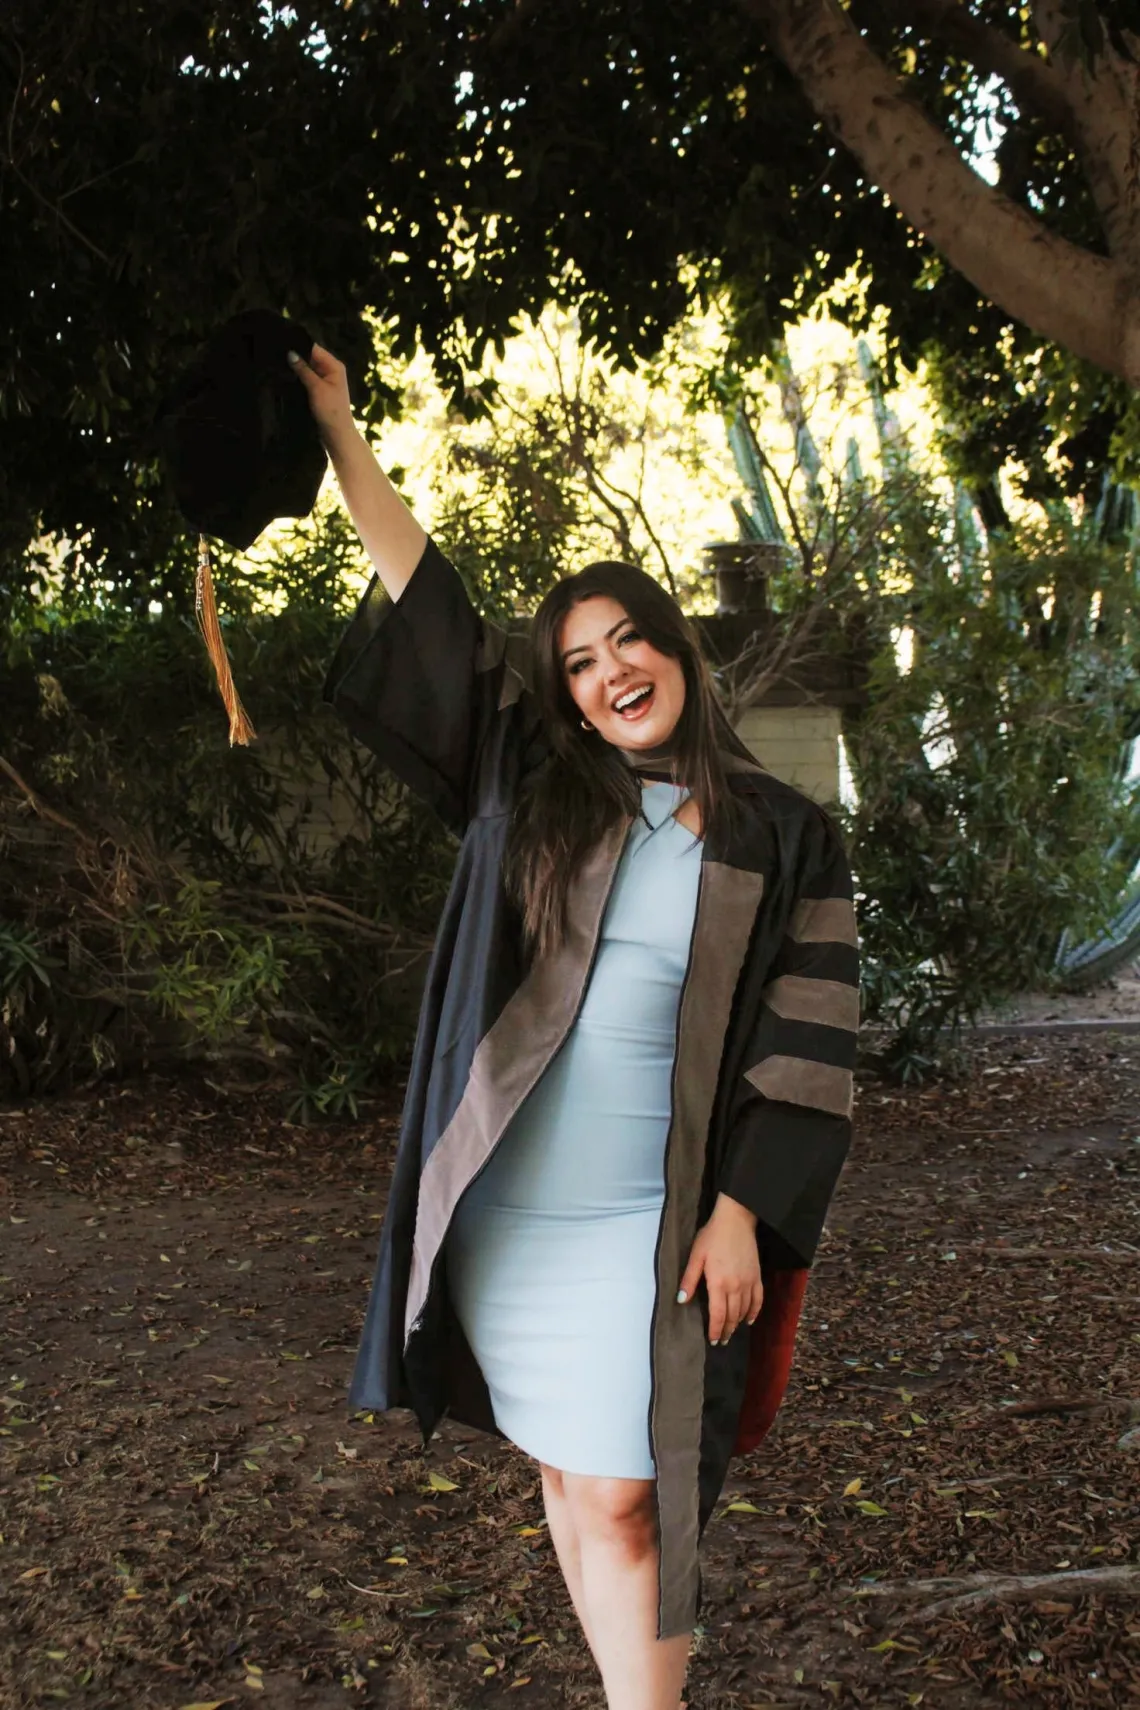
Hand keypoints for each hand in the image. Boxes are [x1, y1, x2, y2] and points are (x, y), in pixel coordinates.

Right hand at [287, 342, 356, 450]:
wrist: (337, 435)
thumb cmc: (331, 411)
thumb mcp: (316, 388)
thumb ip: (303, 369)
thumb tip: (290, 353)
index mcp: (334, 366)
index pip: (314, 348)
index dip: (298, 345)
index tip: (281, 343)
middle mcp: (330, 370)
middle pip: (309, 357)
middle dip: (295, 357)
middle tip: (275, 354)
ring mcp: (324, 381)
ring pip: (306, 369)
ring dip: (295, 368)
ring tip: (277, 364)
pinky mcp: (319, 391)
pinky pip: (306, 379)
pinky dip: (298, 378)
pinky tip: (285, 377)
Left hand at [676, 1193, 762, 1344]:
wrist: (736, 1220)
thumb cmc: (712, 1236)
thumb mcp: (696, 1256)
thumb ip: (689, 1280)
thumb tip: (681, 1300)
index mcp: (719, 1283)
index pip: (717, 1315)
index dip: (715, 1330)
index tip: (712, 1341)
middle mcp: (736, 1286)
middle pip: (732, 1316)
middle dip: (726, 1331)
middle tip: (720, 1341)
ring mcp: (749, 1282)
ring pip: (744, 1311)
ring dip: (737, 1324)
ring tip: (731, 1332)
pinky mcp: (757, 1276)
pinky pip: (758, 1300)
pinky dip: (754, 1312)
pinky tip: (749, 1320)